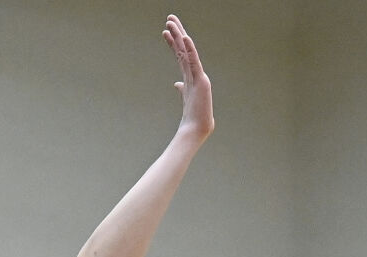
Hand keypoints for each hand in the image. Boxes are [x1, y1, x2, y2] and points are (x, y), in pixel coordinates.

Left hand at [164, 15, 213, 140]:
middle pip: (184, 49)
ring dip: (179, 35)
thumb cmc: (193, 117)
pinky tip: (185, 38)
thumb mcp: (185, 98)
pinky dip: (190, 49)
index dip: (173, 43)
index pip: (180, 55)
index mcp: (190, 77)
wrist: (196, 129)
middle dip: (177, 32)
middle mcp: (195, 74)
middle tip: (169, 18)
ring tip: (170, 22)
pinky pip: (194, 62)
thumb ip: (182, 88)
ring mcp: (199, 76)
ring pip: (188, 52)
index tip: (165, 31)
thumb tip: (176, 84)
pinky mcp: (201, 81)